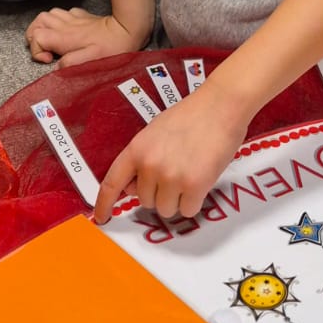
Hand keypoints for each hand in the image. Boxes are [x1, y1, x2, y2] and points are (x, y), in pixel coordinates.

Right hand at [25, 7, 146, 68]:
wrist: (126, 29)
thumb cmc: (110, 48)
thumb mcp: (89, 61)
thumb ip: (70, 64)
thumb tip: (57, 66)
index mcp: (64, 37)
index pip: (36, 37)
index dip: (37, 50)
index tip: (49, 59)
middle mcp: (65, 25)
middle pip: (38, 21)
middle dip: (34, 35)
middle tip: (45, 49)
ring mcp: (73, 18)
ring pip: (48, 14)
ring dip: (44, 26)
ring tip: (51, 40)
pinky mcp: (82, 15)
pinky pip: (63, 13)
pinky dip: (59, 21)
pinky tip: (66, 30)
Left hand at [93, 83, 248, 223]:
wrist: (221, 105)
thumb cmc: (191, 116)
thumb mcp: (155, 132)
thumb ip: (142, 159)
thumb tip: (133, 188)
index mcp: (137, 148)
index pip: (112, 183)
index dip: (104, 203)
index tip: (101, 217)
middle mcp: (150, 165)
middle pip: (145, 201)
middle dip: (159, 192)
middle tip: (176, 170)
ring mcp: (172, 177)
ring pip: (166, 209)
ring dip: (177, 199)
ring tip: (190, 172)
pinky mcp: (195, 186)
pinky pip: (188, 210)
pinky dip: (194, 201)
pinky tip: (201, 179)